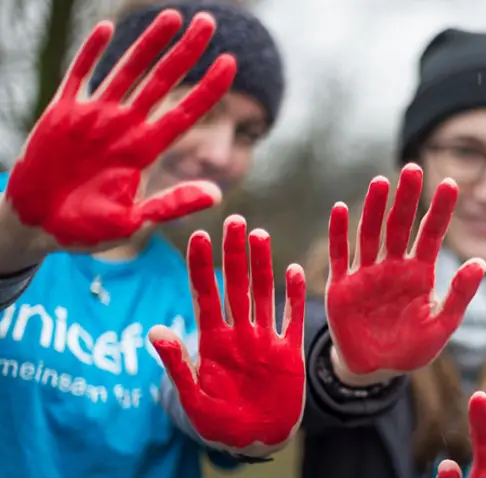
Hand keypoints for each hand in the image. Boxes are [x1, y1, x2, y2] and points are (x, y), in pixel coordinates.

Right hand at [2, 10, 234, 254]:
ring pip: (128, 70)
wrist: (38, 225)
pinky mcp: (62, 113)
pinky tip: (110, 28)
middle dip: (186, 52)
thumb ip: (171, 205)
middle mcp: (124, 128)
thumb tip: (217, 195)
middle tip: (210, 23)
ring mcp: (94, 117)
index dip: (208, 89)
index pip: (185, 113)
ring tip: (174, 16)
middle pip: (163, 82)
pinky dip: (93, 52)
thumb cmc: (87, 230)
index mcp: (144, 152)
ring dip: (149, 43)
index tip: (231, 64)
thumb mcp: (133, 222)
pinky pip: (81, 75)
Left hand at [149, 215, 305, 457]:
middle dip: (233, 254)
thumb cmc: (221, 425)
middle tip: (233, 220)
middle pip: (235, 286)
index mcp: (213, 342)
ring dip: (262, 266)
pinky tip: (292, 271)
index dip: (201, 266)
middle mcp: (239, 334)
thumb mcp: (194, 399)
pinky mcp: (289, 353)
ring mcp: (265, 341)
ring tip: (259, 235)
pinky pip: (292, 319)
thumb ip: (178, 365)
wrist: (256, 440)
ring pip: (263, 295)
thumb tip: (155, 330)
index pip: (205, 295)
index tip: (198, 236)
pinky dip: (292, 297)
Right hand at [326, 163, 485, 375]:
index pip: (432, 234)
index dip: (441, 210)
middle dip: (406, 198)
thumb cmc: (413, 348)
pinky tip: (341, 210)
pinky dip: (339, 234)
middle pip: (400, 226)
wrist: (377, 370)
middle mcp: (393, 266)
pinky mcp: (342, 287)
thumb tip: (481, 261)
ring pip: (370, 234)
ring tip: (381, 182)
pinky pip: (339, 256)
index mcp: (420, 273)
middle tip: (413, 168)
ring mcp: (366, 274)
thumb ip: (460, 294)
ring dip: (373, 209)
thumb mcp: (442, 325)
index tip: (451, 184)